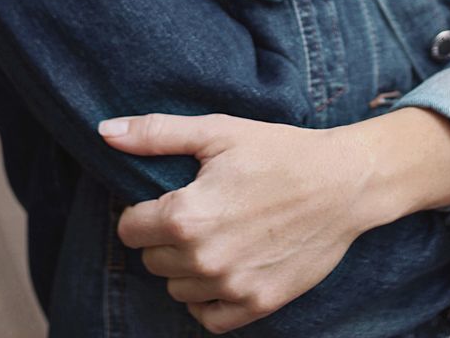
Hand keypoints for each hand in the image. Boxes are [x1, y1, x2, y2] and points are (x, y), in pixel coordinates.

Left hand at [97, 112, 366, 333]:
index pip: (129, 228)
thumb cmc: (280, 151)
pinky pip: (207, 317)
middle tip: (203, 209)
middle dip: (167, 236)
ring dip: (187, 266)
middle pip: (151, 259)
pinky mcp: (256, 305)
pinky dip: (209, 297)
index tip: (172, 196)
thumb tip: (105, 131)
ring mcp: (231, 287)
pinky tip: (228, 265)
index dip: (146, 210)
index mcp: (187, 215)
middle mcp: (203, 258)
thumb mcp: (219, 131)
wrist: (344, 183)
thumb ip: (156, 134)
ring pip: (176, 288)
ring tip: (220, 232)